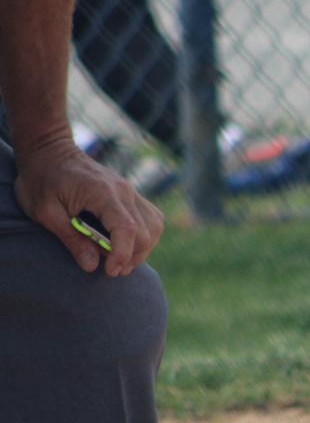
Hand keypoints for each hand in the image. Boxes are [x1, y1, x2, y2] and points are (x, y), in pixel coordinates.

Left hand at [12, 134, 164, 275]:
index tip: (111, 271)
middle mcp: (124, 190)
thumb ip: (70, 238)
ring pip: (154, 227)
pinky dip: (145, 236)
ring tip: (120, 260)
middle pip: (145, 232)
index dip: (122, 254)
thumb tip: (92, 265)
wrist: (49, 151)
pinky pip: (152, 219)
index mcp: (102, 192)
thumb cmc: (41, 180)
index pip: (126, 228)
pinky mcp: (132, 194)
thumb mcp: (44, 211)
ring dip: (142, 248)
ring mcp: (131, 191)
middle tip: (111, 270)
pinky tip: (127, 244)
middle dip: (131, 256)